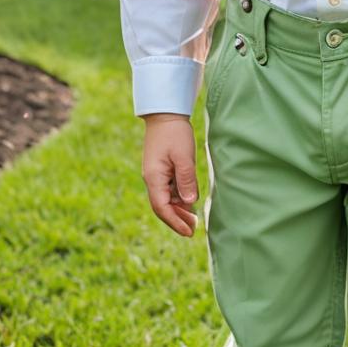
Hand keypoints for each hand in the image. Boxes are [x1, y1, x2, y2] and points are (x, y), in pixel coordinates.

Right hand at [141, 113, 198, 236]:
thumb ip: (186, 179)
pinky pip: (169, 189)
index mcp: (154, 177)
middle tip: (194, 229)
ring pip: (167, 199)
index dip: (175, 222)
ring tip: (194, 218)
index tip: (189, 232)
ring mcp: (157, 174)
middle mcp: (153, 179)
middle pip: (163, 206)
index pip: (162, 208)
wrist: (166, 114)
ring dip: (179, 209)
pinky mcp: (162, 169)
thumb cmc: (174, 133)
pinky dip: (179, 197)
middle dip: (177, 219)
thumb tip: (190, 203)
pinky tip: (190, 201)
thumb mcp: (183, 156)